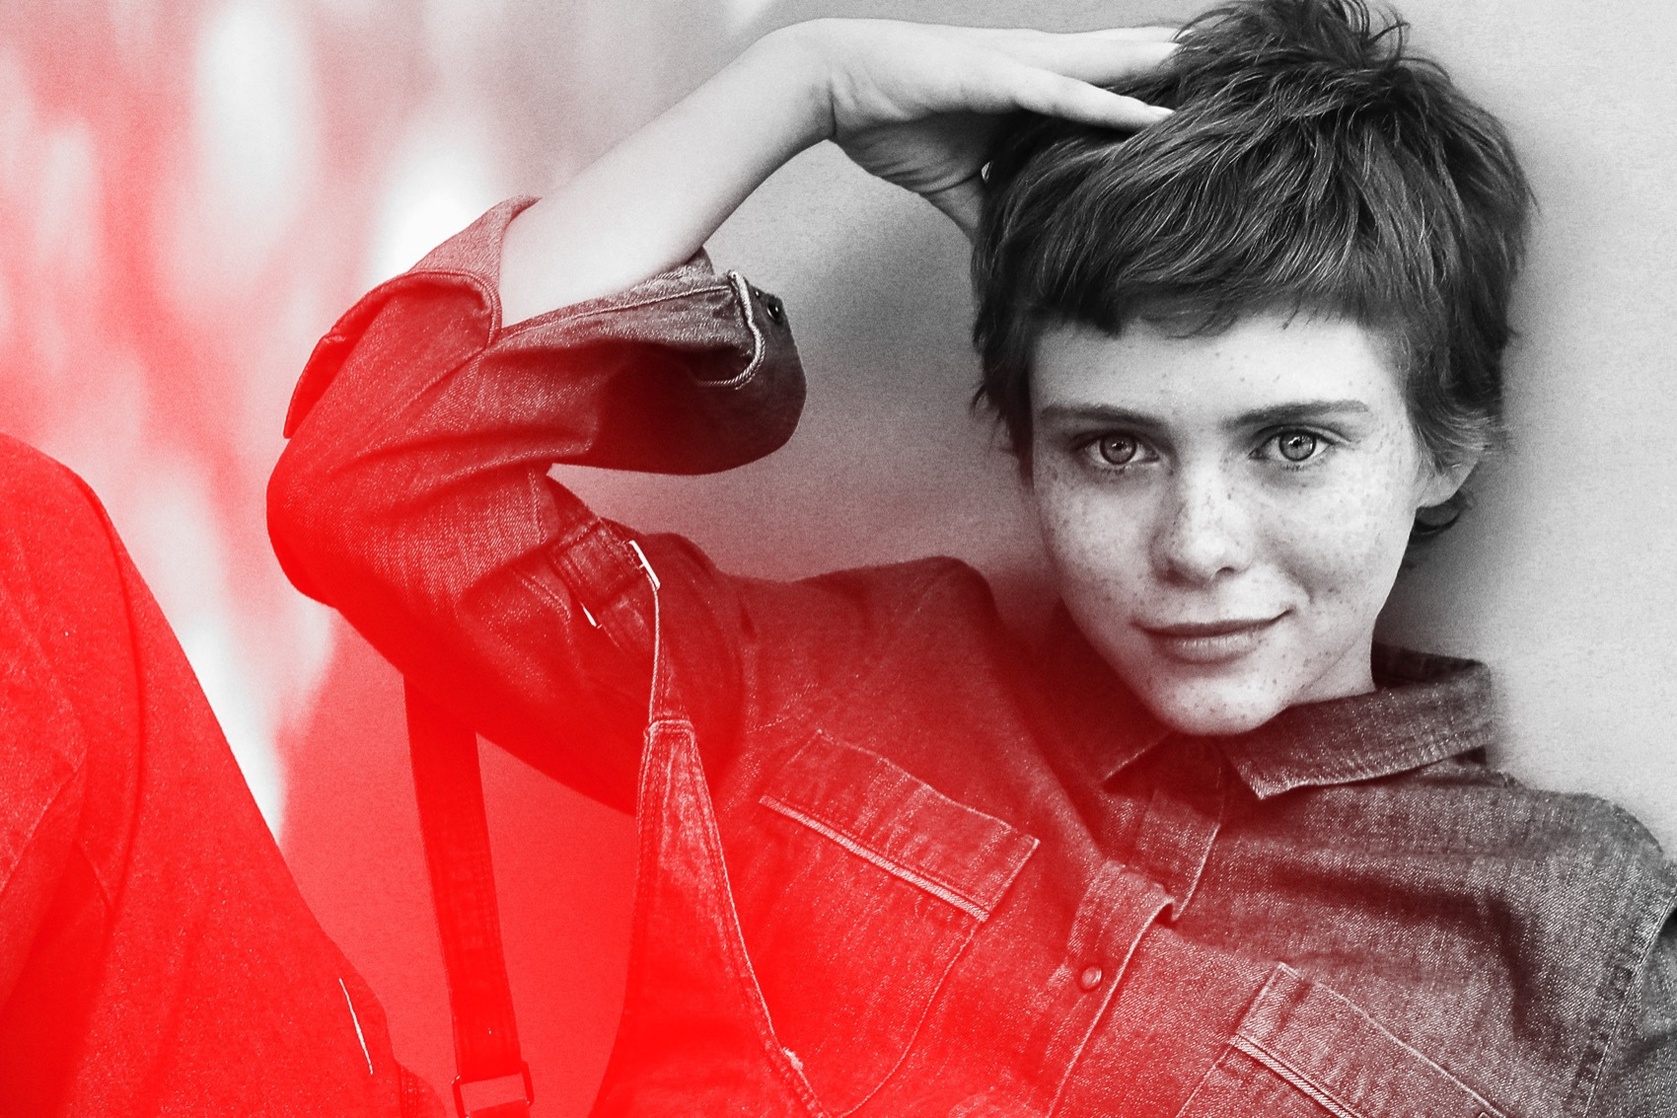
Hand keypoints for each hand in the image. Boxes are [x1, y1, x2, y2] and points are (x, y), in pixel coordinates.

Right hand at [778, 20, 1176, 235]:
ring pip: (1105, 71)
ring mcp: (1018, 69)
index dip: (1147, 106)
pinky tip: (1143, 111)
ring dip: (1158, 78)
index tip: (1197, 119)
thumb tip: (1005, 253)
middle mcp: (1032, 73)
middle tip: (1234, 82)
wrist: (833, 86)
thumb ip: (983, 212)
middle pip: (1118, 74)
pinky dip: (1102, 103)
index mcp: (1023, 94)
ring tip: (1215, 82)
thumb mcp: (949, 183)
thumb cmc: (887, 119)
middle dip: (1172, 81)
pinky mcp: (996, 76)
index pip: (1099, 98)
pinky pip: (1061, 92)